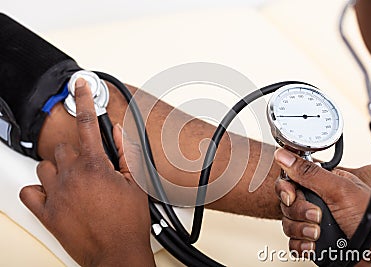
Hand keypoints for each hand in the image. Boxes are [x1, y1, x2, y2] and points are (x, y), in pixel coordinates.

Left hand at [20, 79, 154, 266]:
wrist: (117, 253)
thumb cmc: (128, 222)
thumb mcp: (136, 182)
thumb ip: (126, 151)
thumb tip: (119, 131)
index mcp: (95, 166)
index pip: (87, 123)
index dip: (84, 99)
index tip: (79, 85)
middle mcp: (71, 177)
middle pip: (63, 147)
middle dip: (76, 152)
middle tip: (90, 166)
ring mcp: (56, 195)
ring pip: (45, 166)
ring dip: (58, 169)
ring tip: (74, 181)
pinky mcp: (47, 213)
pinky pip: (30, 192)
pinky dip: (38, 189)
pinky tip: (53, 192)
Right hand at [274, 148, 370, 252]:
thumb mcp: (339, 190)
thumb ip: (309, 173)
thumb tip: (284, 155)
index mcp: (322, 184)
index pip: (291, 180)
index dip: (286, 189)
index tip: (291, 196)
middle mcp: (316, 202)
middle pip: (287, 203)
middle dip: (299, 213)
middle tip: (317, 216)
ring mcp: (312, 222)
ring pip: (287, 223)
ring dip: (301, 230)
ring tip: (318, 234)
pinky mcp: (311, 240)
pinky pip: (292, 241)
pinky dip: (299, 245)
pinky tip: (312, 245)